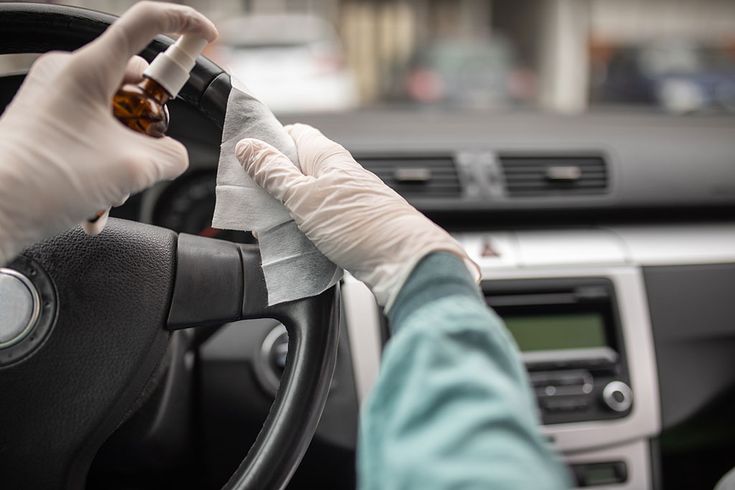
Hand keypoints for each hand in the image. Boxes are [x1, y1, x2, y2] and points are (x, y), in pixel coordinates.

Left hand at [0, 2, 217, 264]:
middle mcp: (69, 75)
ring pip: (116, 115)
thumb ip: (172, 155)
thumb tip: (174, 155)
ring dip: (126, 153)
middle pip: (135, 83)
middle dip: (151, 124)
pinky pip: (92, 134)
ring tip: (112, 188)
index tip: (207, 38)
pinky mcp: (47, 123)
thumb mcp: (132, 167)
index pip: (146, 22)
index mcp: (89, 68)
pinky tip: (96, 200)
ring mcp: (55, 99)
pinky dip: (103, 165)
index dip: (184, 25)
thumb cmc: (46, 178)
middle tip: (149, 154)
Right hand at [236, 124, 479, 308]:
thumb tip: (248, 147)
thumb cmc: (361, 225)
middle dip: (271, 183)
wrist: (402, 261)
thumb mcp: (304, 197)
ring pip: (305, 197)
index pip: (293, 134)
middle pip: (296, 168)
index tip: (245, 160)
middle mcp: (338, 174)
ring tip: (267, 227)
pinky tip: (292, 241)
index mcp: (327, 156)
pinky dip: (301, 228)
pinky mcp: (350, 225)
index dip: (268, 142)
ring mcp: (346, 199)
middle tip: (252, 202)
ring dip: (284, 210)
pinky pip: (317, 220)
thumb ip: (273, 173)